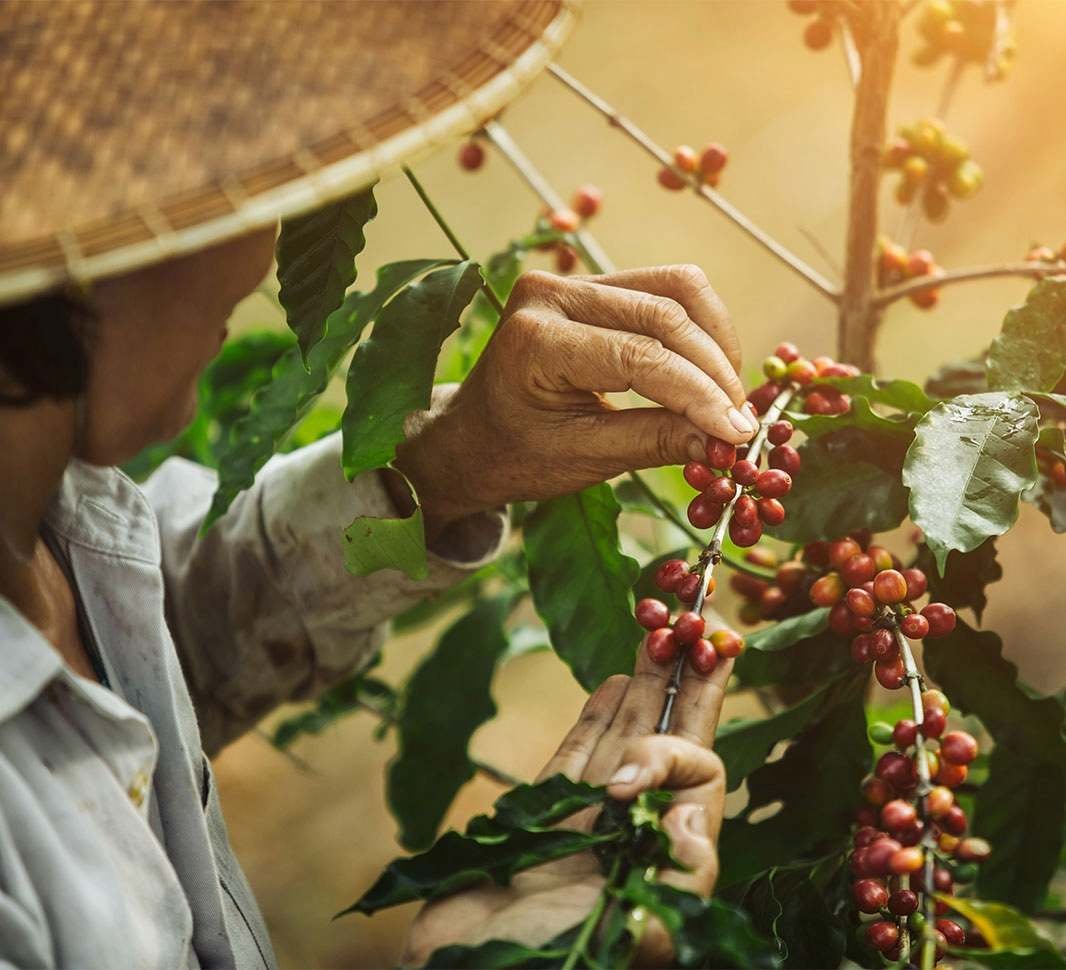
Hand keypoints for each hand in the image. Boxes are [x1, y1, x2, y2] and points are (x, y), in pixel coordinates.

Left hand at [392, 265, 754, 535]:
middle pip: (665, 313)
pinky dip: (698, 330)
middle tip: (741, 425)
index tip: (738, 435)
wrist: (471, 438)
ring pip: (675, 289)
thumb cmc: (515, 455)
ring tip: (729, 399)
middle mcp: (551, 293)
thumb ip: (654, 442)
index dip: (699, 394)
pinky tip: (709, 373)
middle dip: (714, 370)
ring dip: (715, 343)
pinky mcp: (591, 285)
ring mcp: (571, 282)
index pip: (639, 356)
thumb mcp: (582, 458)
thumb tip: (728, 442)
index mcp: (535, 339)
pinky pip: (664, 291)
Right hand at [403, 635, 731, 966]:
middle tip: (703, 626)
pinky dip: (594, 718)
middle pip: (675, 741)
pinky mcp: (540, 817)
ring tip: (658, 637)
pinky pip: (576, 755)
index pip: (697, 776)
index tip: (624, 778)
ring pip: (624, 737)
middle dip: (687, 685)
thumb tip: (693, 814)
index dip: (670, 756)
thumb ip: (677, 877)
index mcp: (667, 858)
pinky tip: (611, 684)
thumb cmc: (551, 967)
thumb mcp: (634, 933)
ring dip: (643, 687)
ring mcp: (588, 820)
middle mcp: (636, 831)